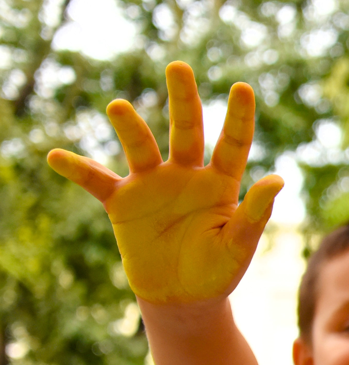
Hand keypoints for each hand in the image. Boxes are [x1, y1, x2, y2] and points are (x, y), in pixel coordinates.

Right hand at [46, 62, 281, 304]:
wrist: (184, 297)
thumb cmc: (218, 269)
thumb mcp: (239, 244)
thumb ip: (255, 213)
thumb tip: (278, 179)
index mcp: (221, 182)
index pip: (232, 143)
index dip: (238, 117)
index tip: (242, 87)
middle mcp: (187, 174)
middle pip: (186, 130)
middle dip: (183, 99)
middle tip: (179, 67)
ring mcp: (153, 185)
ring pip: (141, 147)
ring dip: (130, 128)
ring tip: (118, 107)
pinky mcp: (123, 203)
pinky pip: (97, 182)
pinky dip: (78, 169)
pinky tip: (55, 156)